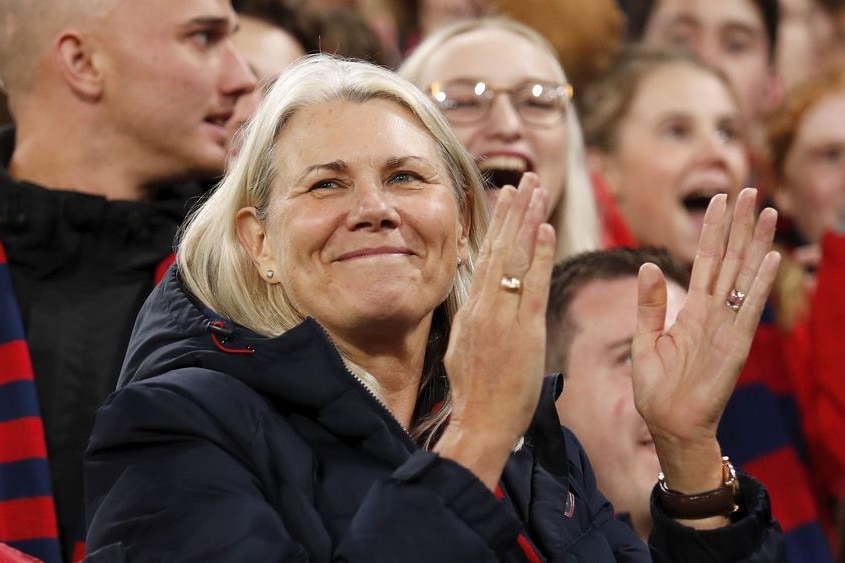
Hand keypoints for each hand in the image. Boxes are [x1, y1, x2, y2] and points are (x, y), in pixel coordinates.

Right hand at [435, 173, 556, 488]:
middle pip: (500, 249)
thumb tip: (481, 296)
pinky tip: (546, 229)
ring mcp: (502, 317)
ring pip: (515, 259)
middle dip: (513, 212)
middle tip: (525, 180)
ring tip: (536, 190)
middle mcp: (483, 307)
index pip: (487, 257)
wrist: (479, 423)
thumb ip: (474, 319)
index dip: (498, 225)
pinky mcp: (524, 332)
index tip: (506, 197)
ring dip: (527, 221)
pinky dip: (540, 255)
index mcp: (470, 311)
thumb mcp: (463, 348)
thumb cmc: (475, 394)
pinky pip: (534, 286)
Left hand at [632, 188, 780, 495]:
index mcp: (692, 310)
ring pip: (744, 275)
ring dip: (754, 243)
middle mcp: (715, 312)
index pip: (705, 261)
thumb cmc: (657, 387)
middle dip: (737, 225)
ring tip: (764, 211)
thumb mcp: (646, 340)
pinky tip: (770, 257)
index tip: (718, 199)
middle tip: (748, 190)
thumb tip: (648, 265)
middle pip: (729, 259)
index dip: (711, 231)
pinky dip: (761, 283)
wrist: (669, 423)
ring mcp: (728, 326)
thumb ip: (649, 304)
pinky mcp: (736, 344)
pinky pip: (750, 308)